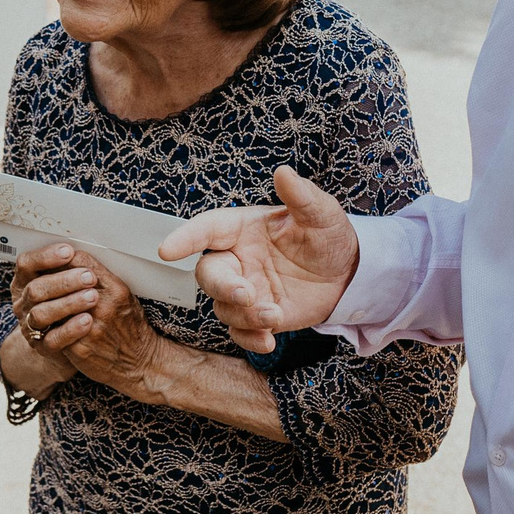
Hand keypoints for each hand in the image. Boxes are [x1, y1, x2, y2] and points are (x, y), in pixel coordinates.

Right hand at [3, 245, 81, 390]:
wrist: (69, 342)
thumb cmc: (70, 302)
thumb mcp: (66, 282)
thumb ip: (70, 267)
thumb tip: (84, 248)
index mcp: (25, 281)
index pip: (26, 263)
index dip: (45, 257)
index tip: (68, 252)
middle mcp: (23, 302)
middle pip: (35, 289)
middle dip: (63, 281)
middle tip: (89, 277)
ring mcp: (30, 326)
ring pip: (41, 313)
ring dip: (68, 303)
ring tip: (92, 297)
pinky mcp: (42, 347)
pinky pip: (53, 339)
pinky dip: (71, 329)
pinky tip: (87, 321)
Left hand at [14, 246, 170, 399]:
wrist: (139, 363)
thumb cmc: (131, 329)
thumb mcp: (124, 297)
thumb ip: (102, 279)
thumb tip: (76, 262)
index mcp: (115, 290)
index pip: (82, 262)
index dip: (64, 259)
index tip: (57, 260)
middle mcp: (104, 307)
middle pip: (65, 283)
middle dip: (52, 280)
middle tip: (43, 279)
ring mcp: (90, 329)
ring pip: (55, 306)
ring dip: (48, 303)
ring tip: (44, 302)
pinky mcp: (79, 349)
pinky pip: (55, 331)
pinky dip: (50, 326)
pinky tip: (50, 324)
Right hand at [159, 166, 357, 354]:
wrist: (346, 273)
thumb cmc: (326, 236)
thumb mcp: (320, 213)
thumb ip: (301, 195)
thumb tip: (284, 173)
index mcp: (243, 229)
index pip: (207, 229)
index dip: (185, 237)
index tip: (168, 250)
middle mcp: (238, 259)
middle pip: (209, 274)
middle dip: (222, 286)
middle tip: (246, 294)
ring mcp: (246, 289)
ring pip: (224, 306)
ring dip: (244, 315)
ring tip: (273, 315)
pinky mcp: (257, 315)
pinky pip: (240, 331)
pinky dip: (250, 338)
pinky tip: (268, 340)